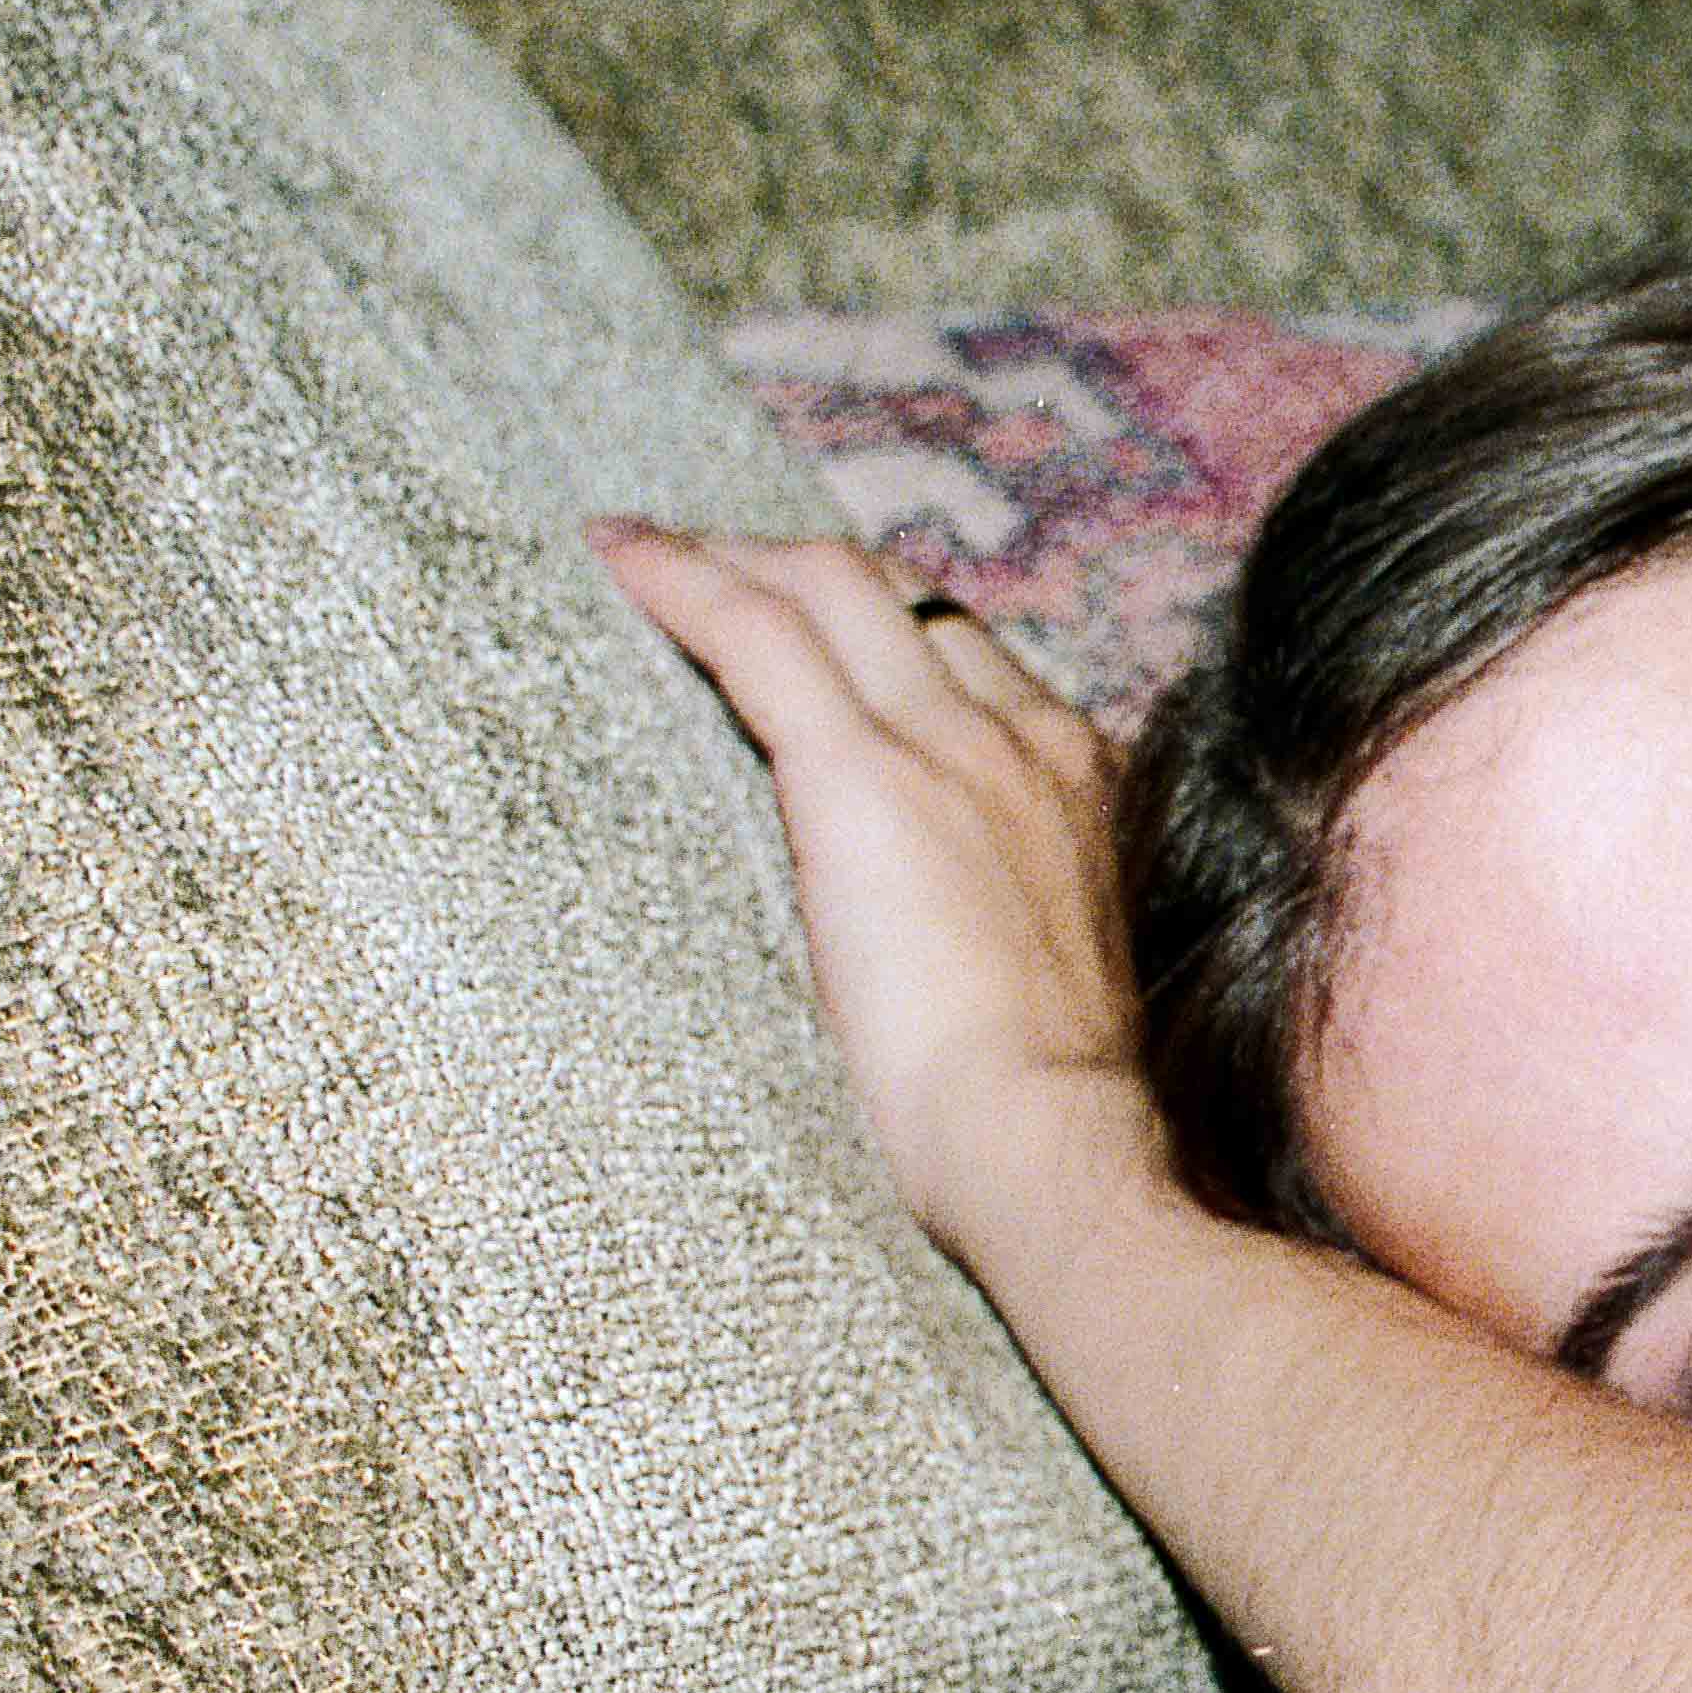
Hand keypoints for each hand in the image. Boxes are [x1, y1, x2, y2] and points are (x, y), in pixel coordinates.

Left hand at [598, 526, 1158, 1261]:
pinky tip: (616, 557)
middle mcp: (1023, 735)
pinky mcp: (863, 773)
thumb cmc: (1035, 1113)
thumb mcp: (1042, 975)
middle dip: (796, 566)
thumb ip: (1000, 910)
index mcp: (1076, 781)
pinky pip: (756, 633)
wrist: (1047, 1138)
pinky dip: (679, 580)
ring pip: (827, 586)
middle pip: (897, 595)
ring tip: (644, 554)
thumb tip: (935, 934)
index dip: (876, 629)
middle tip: (705, 571)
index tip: (807, 631)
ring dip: (731, 559)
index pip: (963, 657)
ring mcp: (949, 743)